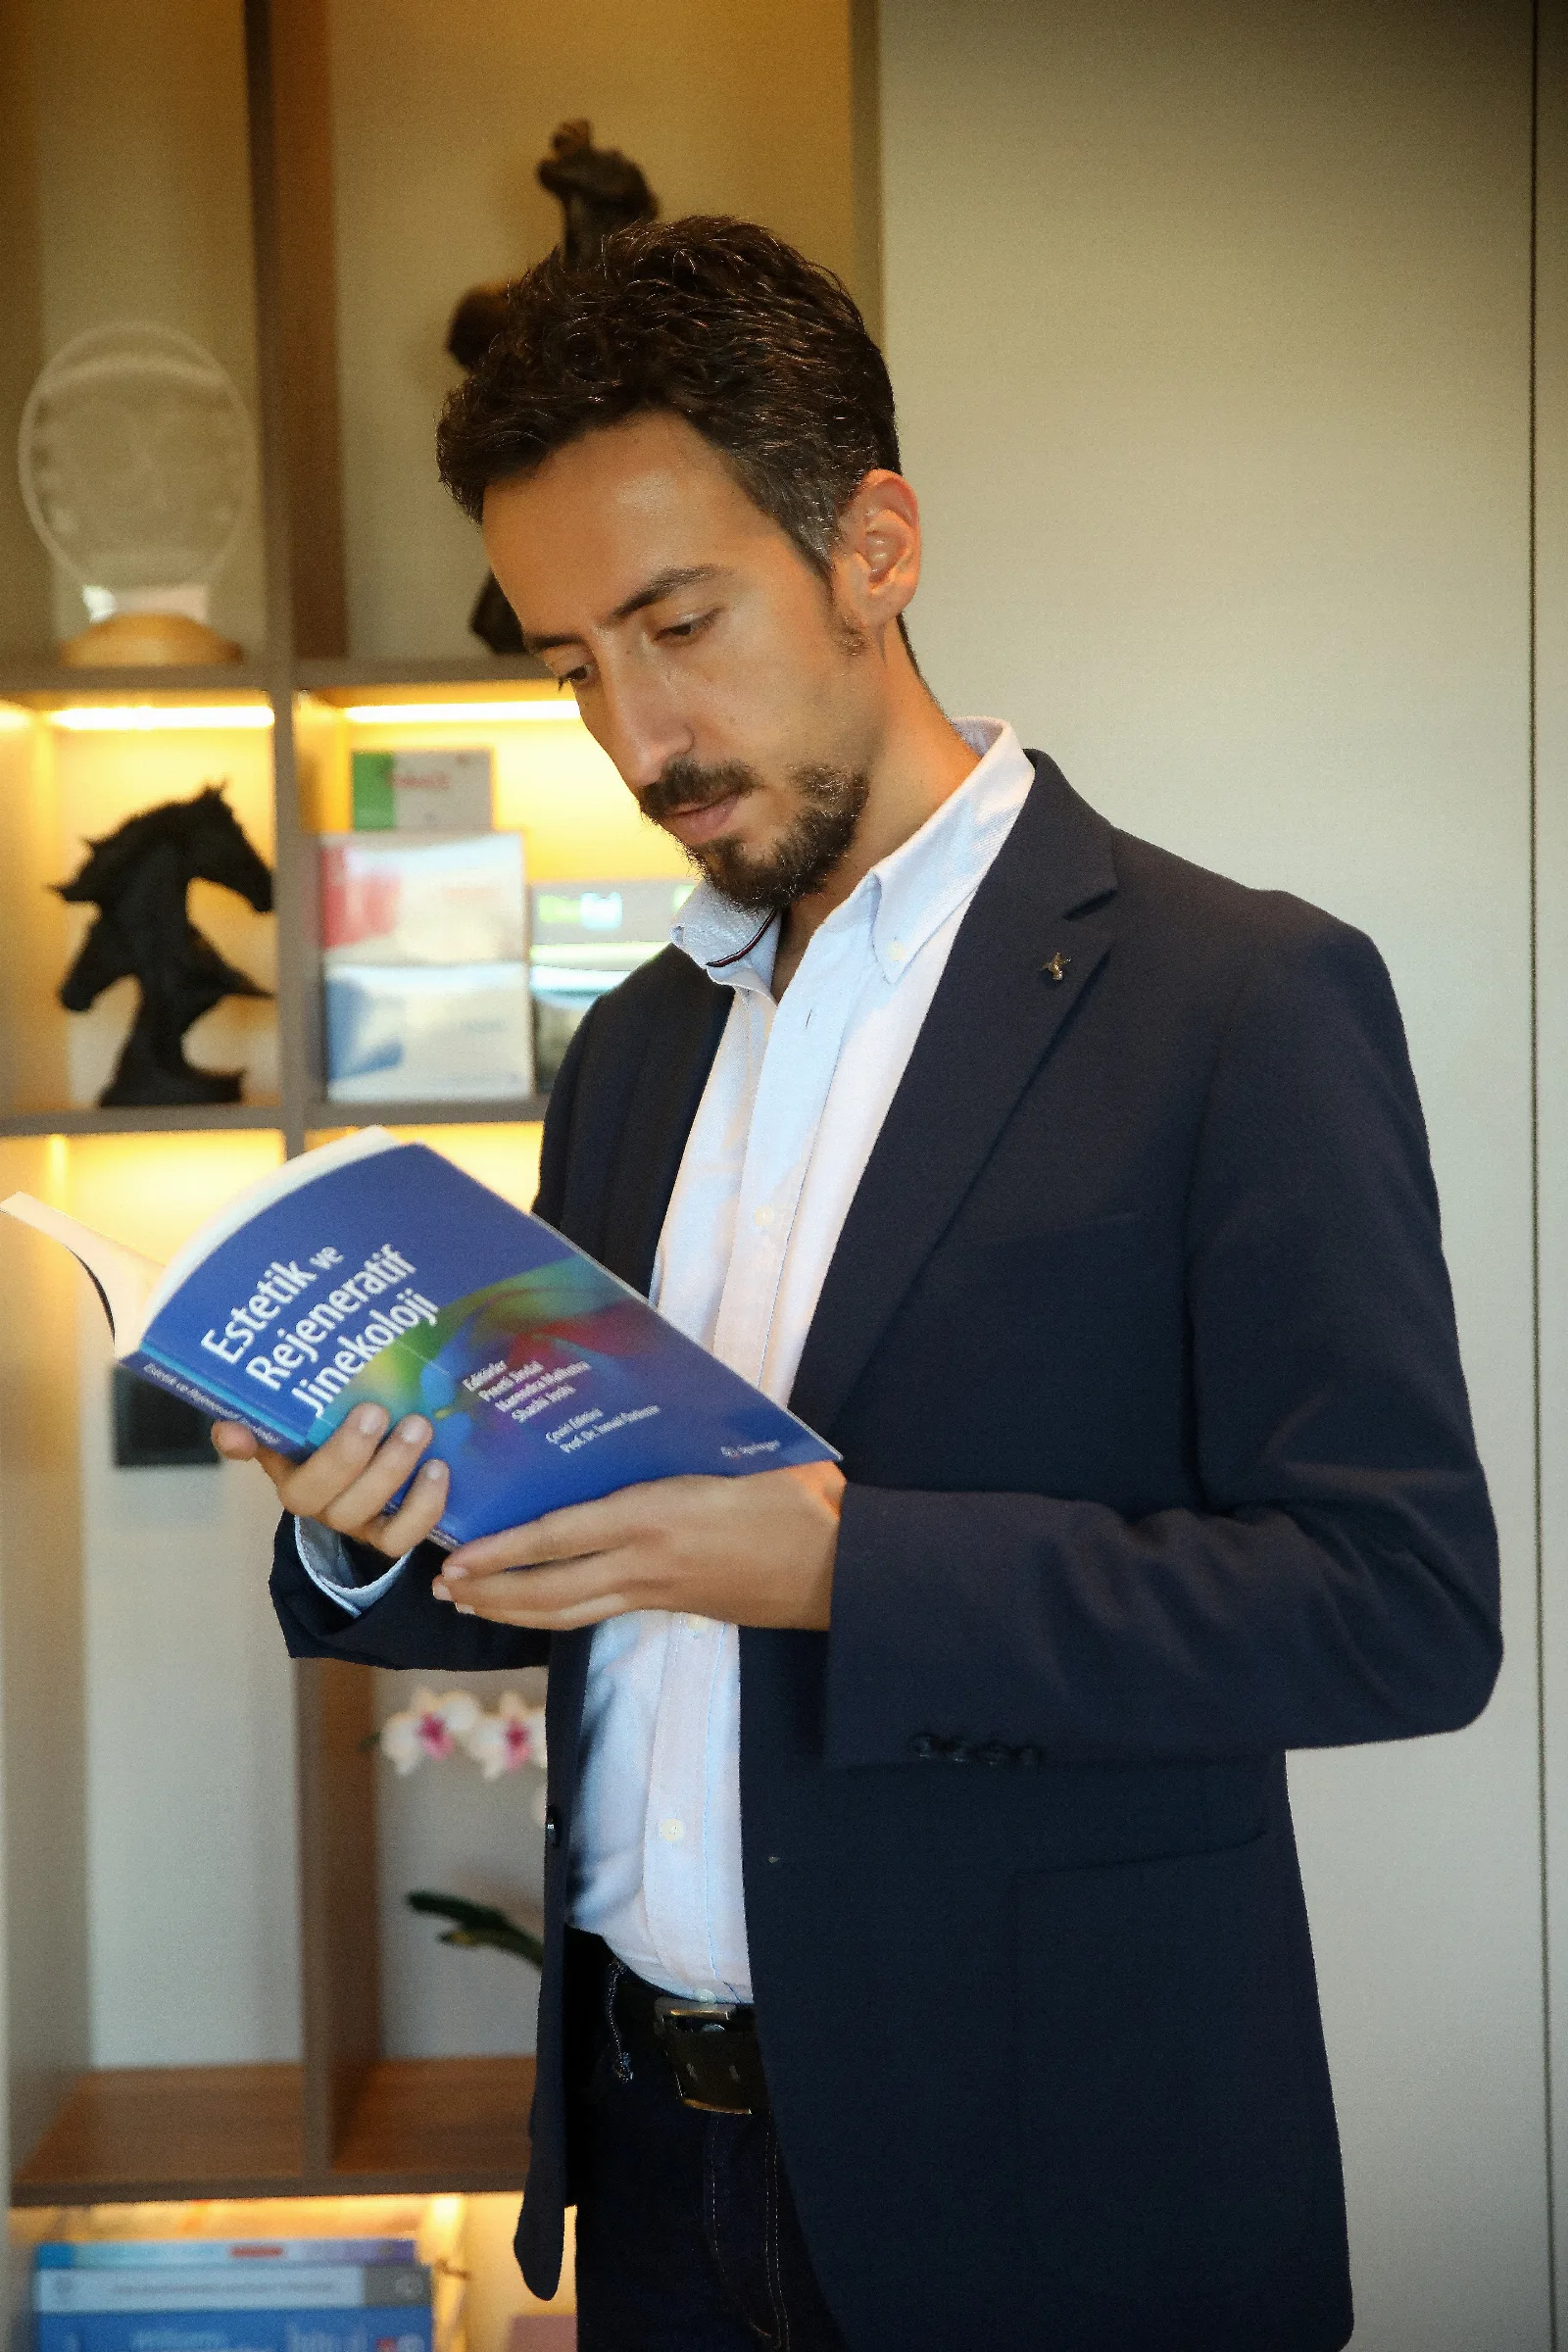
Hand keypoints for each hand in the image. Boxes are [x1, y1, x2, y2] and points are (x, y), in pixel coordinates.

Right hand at [211, 1404, 448, 1556]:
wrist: (376, 1463)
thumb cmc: (336, 1433)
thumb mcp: (303, 1422)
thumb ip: (267, 1419)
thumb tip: (227, 1430)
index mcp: (289, 1474)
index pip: (265, 1463)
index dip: (253, 1451)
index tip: (243, 1428)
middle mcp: (319, 1506)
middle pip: (322, 1498)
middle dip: (349, 1454)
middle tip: (375, 1410)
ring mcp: (356, 1522)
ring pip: (367, 1516)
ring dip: (393, 1472)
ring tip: (418, 1428)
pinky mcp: (391, 1534)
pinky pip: (404, 1536)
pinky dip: (424, 1507)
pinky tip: (439, 1468)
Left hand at [431, 1460, 844, 1631]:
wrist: (840, 1570)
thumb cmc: (798, 1500)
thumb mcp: (739, 1452)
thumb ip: (682, 1436)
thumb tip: (641, 1396)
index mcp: (658, 1516)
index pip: (561, 1539)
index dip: (504, 1553)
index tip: (459, 1557)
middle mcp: (648, 1563)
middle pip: (551, 1593)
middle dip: (492, 1593)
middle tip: (444, 1588)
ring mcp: (660, 1591)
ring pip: (570, 1613)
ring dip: (515, 1610)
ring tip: (472, 1603)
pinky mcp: (675, 1605)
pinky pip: (600, 1611)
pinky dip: (559, 1611)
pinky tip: (539, 1603)